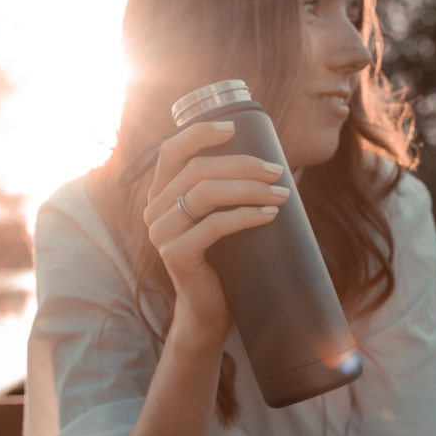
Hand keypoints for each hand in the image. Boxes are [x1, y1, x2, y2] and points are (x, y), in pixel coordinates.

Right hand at [144, 121, 289, 345]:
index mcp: (162, 193)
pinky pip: (213, 225)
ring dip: (249, 188)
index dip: (199, 133)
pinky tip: (269, 214)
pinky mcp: (174, 254)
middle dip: (243, 165)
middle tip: (277, 172)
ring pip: (205, 193)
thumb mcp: (221, 215)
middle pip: (197, 170)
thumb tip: (271, 160)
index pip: (170, 151)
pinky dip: (246, 216)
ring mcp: (160, 232)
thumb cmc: (223, 257)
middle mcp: (154, 209)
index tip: (232, 128)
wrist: (211, 307)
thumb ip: (228, 189)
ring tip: (281, 193)